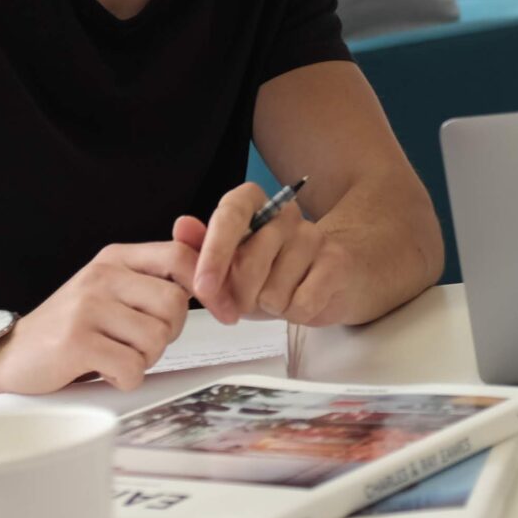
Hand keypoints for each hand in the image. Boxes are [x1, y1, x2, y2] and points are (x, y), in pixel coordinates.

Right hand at [0, 240, 195, 394]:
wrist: (9, 355)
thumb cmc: (67, 327)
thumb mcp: (109, 290)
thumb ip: (152, 279)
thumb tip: (208, 266)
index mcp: (115, 259)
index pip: (179, 256)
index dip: (209, 286)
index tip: (222, 311)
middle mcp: (102, 276)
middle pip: (175, 304)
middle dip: (167, 334)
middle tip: (139, 342)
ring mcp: (88, 307)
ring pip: (156, 339)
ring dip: (144, 359)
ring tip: (116, 355)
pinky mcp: (77, 342)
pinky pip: (132, 368)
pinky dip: (125, 379)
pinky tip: (105, 372)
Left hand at [179, 184, 353, 327]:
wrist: (326, 284)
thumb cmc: (269, 275)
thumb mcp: (228, 267)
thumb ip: (200, 251)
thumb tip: (182, 226)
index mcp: (253, 204)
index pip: (230, 214)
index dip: (213, 252)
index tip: (203, 287)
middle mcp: (284, 213)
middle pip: (250, 262)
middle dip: (239, 296)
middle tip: (246, 301)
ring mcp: (313, 235)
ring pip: (274, 290)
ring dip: (271, 306)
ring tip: (280, 296)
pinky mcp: (336, 261)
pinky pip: (302, 302)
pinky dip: (295, 314)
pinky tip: (301, 301)